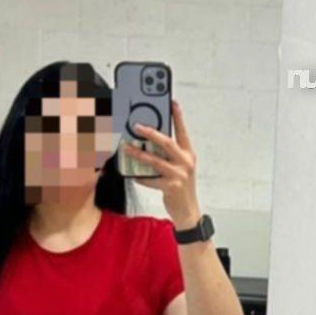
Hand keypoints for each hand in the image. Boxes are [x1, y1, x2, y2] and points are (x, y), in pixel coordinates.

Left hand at [122, 99, 200, 229]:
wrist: (188, 212)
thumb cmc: (182, 188)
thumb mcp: (181, 168)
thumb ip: (170, 155)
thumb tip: (151, 143)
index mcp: (188, 154)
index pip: (182, 131)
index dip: (177, 117)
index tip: (171, 103)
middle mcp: (185, 162)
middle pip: (167, 142)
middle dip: (151, 132)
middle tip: (137, 126)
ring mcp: (179, 174)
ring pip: (155, 160)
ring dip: (139, 154)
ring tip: (127, 148)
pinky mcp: (170, 187)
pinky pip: (151, 179)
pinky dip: (140, 176)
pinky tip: (133, 174)